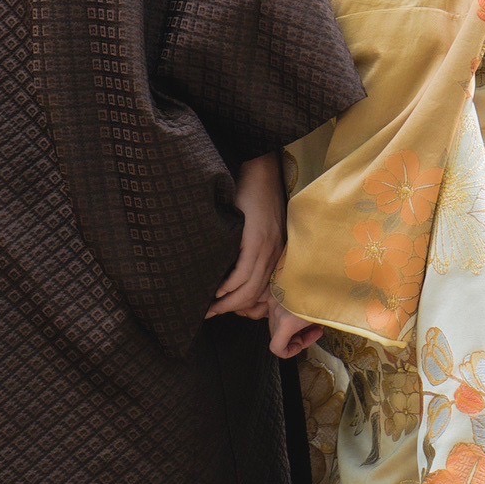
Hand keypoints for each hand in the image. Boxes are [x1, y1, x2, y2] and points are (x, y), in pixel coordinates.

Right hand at [208, 154, 284, 318]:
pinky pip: (244, 270)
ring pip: (249, 287)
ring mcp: (268, 246)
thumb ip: (247, 250)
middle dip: (231, 309)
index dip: (244, 307)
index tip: (224, 310)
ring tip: (208, 307)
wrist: (259, 169)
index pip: (263, 293)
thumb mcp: (254, 228)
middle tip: (209, 314)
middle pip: (255, 295)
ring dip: (227, 301)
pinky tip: (216, 290)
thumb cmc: (252, 197)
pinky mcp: (257, 237)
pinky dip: (229, 284)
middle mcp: (275, 254)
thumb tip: (225, 272)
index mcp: (276, 254)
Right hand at [267, 294, 323, 358]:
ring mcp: (273, 299)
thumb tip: (316, 329)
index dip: (290, 351)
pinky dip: (288, 311)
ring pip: (277, 320)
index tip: (304, 342)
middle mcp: (275, 311)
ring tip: (311, 316)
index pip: (276, 348)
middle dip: (296, 336)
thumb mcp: (322, 315)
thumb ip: (312, 326)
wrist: (320, 265)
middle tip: (314, 329)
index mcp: (286, 322)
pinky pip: (278, 306)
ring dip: (292, 324)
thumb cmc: (324, 290)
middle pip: (278, 334)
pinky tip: (302, 305)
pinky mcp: (275, 288)